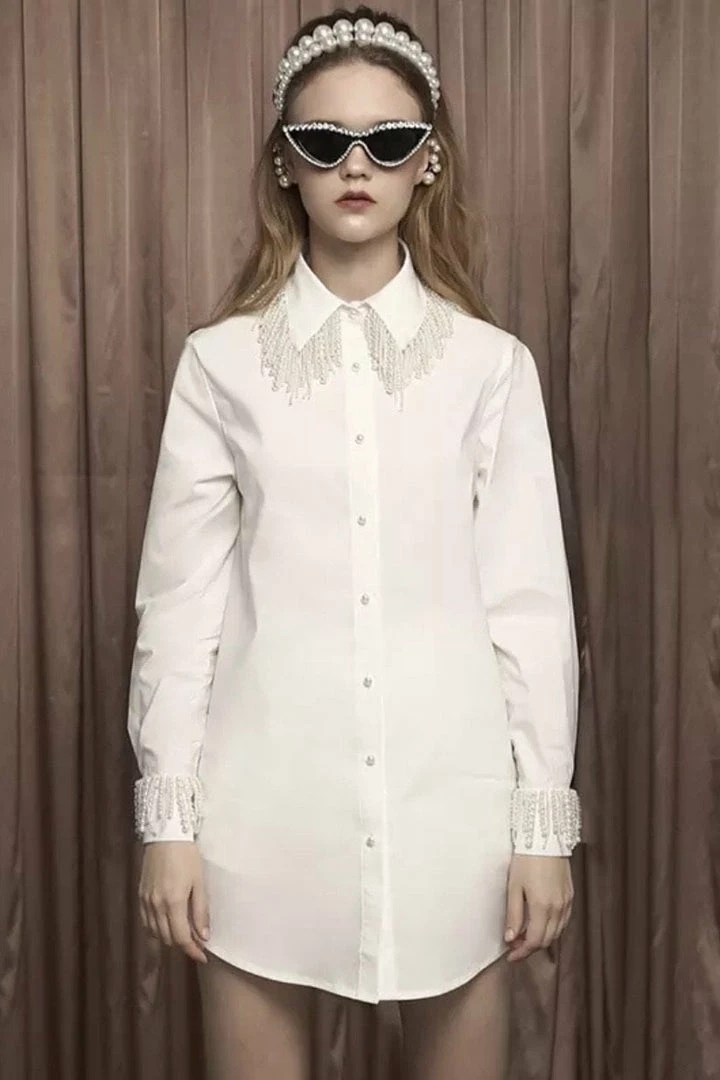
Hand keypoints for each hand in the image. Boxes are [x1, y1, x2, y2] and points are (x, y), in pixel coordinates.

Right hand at [138, 841, 209, 962]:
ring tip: (184, 935)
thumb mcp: (200, 881)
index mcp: (173, 902)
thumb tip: (204, 936)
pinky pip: (147, 922)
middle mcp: (156, 905)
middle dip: (183, 945)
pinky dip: (157, 929)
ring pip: (155, 933)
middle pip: (167, 939)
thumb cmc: (187, 855)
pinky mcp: (141, 896)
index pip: (181, 938)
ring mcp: (146, 901)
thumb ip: (201, 910)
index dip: (192, 951)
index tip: (203, 956)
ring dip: (170, 939)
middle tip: (197, 944)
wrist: (165, 836)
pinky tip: (168, 925)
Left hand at [504, 853, 573, 962]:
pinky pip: (563, 921)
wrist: (545, 839)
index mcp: (542, 907)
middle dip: (530, 948)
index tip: (510, 956)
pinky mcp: (570, 896)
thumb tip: (510, 938)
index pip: (534, 941)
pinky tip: (541, 924)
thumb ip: (513, 914)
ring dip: (541, 939)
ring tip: (524, 935)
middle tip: (514, 946)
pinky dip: (552, 928)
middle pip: (546, 940)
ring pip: (556, 933)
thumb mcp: (514, 887)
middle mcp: (558, 908)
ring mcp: (566, 903)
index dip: (522, 952)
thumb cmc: (526, 859)